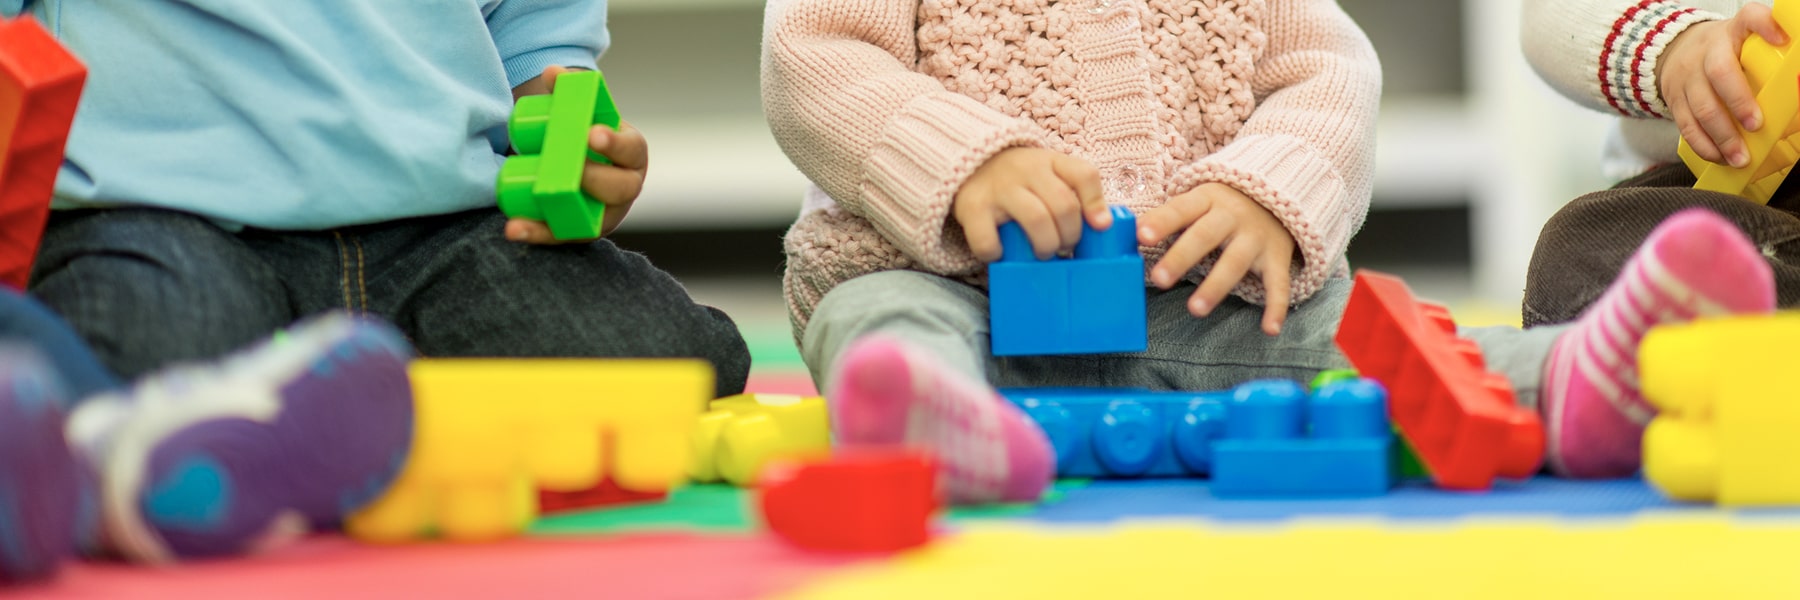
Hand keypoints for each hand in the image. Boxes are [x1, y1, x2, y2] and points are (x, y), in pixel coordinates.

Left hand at [505, 65, 649, 243]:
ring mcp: (605, 213)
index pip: (630, 149)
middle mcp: (625, 188)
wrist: (588, 166)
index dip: (613, 144)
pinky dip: (539, 233)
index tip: (590, 134)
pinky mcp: (581, 230)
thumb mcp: (585, 114)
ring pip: (592, 220)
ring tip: (534, 201)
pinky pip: (563, 236)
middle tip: (568, 167)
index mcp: (632, 155)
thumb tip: (552, 72)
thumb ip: (568, 92)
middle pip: (618, 188)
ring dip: (561, 213)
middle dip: (593, 178)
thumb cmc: (587, 136)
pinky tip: (513, 229)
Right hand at [954, 148, 1108, 260]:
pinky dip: (997, 253)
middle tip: (1064, 247)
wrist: (969, 165)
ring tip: (1043, 253)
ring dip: (1046, 245)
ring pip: (1036, 219)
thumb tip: (1103, 225)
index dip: (1097, 203)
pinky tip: (1002, 254)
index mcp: (1050, 161)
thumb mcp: (1050, 175)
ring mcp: (999, 187)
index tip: (1100, 227)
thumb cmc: (1020, 181)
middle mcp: (1026, 169)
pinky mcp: (972, 207)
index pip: (1084, 174)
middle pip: (1064, 204)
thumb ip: (1077, 194)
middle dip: (1070, 235)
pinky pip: (989, 238)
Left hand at [1138, 183, 1294, 335]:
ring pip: (1235, 262)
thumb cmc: (1222, 205)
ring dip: (1215, 286)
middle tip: (1159, 279)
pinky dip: (1276, 307)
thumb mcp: (1198, 200)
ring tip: (1195, 309)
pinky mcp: (1276, 257)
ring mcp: (1256, 237)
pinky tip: (1269, 330)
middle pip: (1204, 236)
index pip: (1180, 209)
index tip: (1141, 236)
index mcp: (1207, 199)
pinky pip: (1278, 284)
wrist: (1281, 193)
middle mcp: (1232, 216)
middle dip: (1181, 257)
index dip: (1161, 221)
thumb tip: (1127, 237)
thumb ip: (1168, 217)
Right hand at [1658, 4, 1787, 167]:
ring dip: (1722, 136)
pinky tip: (1719, 156)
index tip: (1783, 39)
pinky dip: (1703, 145)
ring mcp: (1688, 78)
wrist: (1674, 51)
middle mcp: (1707, 53)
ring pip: (1701, 108)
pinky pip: (1686, 126)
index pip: (1749, 18)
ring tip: (1740, 157)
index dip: (1765, 25)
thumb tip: (1797, 79)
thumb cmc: (1723, 50)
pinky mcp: (1675, 101)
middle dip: (1738, 101)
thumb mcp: (1743, 38)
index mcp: (1732, 33)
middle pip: (1720, 73)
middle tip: (1757, 124)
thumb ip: (1768, 48)